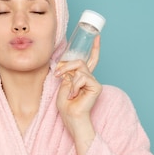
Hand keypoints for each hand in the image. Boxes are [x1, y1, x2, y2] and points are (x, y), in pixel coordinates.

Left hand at [54, 36, 101, 154]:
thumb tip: (66, 63)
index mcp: (83, 77)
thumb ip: (68, 73)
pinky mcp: (96, 86)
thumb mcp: (63, 84)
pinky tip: (75, 95)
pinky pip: (82, 77)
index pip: (90, 60)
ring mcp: (94, 82)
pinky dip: (74, 86)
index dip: (94, 48)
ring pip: (79, 68)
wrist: (71, 117)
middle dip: (66, 65)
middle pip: (80, 61)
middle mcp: (90, 78)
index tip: (96, 36)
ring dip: (69, 77)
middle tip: (57, 74)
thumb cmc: (66, 105)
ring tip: (69, 92)